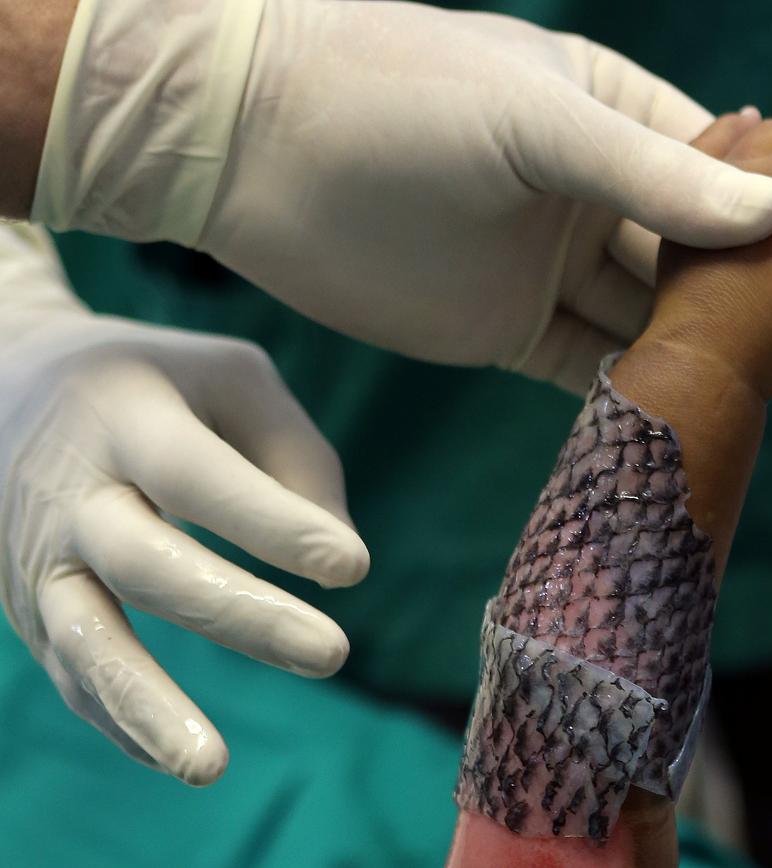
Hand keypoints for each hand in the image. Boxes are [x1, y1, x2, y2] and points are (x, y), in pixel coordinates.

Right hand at [0, 225, 367, 784]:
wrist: (7, 382)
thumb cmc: (156, 382)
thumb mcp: (231, 376)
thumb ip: (294, 451)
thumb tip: (341, 557)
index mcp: (125, 415)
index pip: (199, 476)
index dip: (272, 523)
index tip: (352, 567)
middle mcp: (71, 487)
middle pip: (146, 562)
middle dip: (240, 615)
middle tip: (333, 654)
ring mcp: (37, 552)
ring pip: (84, 638)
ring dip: (147, 707)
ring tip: (212, 766)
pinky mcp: (27, 602)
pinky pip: (71, 670)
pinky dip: (121, 719)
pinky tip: (181, 756)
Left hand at [30, 0, 771, 394]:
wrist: (255, 149)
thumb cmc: (396, 95)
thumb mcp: (535, 119)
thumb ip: (651, 170)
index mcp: (607, 117)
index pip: (720, 167)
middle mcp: (588, 194)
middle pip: (694, 255)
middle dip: (755, 299)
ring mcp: (549, 265)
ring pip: (648, 318)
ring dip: (704, 353)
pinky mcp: (505, 329)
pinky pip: (588, 365)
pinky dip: (634, 389)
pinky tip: (685, 413)